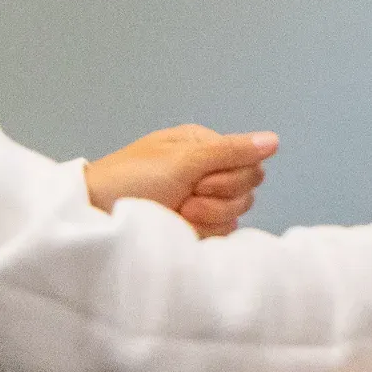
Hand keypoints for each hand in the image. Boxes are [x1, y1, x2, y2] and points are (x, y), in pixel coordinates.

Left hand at [84, 125, 277, 236]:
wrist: (97, 215)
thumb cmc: (133, 179)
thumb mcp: (183, 160)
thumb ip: (231, 152)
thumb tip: (275, 139)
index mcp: (203, 146)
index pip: (250, 161)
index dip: (232, 175)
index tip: (201, 179)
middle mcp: (206, 170)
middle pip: (247, 188)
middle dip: (219, 196)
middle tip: (186, 197)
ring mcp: (201, 201)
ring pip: (236, 213)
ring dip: (209, 215)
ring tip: (178, 213)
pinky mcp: (195, 228)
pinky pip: (222, 233)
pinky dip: (204, 231)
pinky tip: (181, 227)